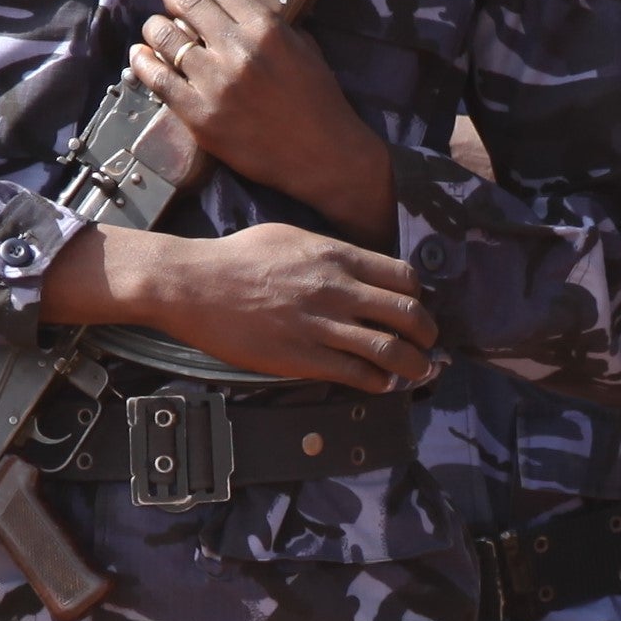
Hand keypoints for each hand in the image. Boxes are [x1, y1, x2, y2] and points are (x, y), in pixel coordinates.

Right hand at [42, 219, 441, 392]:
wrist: (192, 285)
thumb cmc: (236, 258)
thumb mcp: (291, 237)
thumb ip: (331, 253)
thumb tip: (359, 267)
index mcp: (337, 256)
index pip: (404, 278)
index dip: (418, 298)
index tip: (415, 310)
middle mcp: (337, 289)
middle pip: (409, 315)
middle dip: (428, 335)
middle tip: (428, 346)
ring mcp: (321, 325)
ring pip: (391, 350)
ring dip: (414, 366)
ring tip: (418, 372)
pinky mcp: (302, 358)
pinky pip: (357, 374)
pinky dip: (378, 382)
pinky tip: (379, 383)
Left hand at [128, 0, 397, 243]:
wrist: (323, 157)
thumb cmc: (319, 104)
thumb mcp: (306, 50)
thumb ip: (274, 25)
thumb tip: (244, 8)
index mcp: (266, 28)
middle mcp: (237, 49)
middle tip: (176, 4)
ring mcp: (214, 82)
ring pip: (162, 34)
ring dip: (157, 28)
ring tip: (161, 33)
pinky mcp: (198, 114)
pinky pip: (154, 77)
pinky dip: (143, 61)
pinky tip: (144, 56)